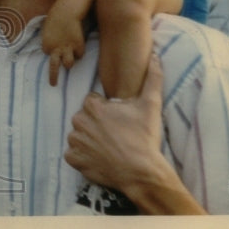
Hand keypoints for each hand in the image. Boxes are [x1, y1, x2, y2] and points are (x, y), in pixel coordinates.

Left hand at [40, 10, 85, 84]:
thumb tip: (51, 48)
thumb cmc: (55, 18)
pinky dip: (79, 51)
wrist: (66, 11)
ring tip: (70, 60)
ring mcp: (67, 48)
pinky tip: (79, 43)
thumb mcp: (47, 30)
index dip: (52, 51)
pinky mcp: (78, 45)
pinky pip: (80, 54)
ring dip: (69, 63)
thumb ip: (49, 41)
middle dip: (53, 77)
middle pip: (54, 66)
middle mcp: (55, 49)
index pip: (49, 54)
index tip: (54, 50)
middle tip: (53, 85)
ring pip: (69, 64)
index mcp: (46, 45)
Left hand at [64, 53, 163, 191]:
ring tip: (108, 147)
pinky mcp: (73, 159)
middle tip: (115, 134)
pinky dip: (83, 156)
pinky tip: (99, 158)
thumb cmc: (145, 137)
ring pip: (78, 135)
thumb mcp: (150, 105)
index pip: (92, 102)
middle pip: (84, 117)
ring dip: (89, 139)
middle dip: (96, 123)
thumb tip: (154, 56)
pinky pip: (74, 154)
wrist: (141, 172)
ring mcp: (74, 142)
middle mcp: (78, 121)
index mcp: (92, 106)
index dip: (106, 110)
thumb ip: (152, 78)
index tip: (119, 120)